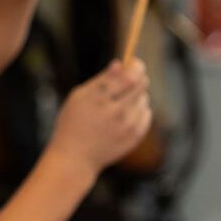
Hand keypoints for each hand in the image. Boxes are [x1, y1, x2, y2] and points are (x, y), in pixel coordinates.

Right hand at [47, 60, 152, 175]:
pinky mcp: (135, 136)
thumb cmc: (73, 123)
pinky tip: (122, 118)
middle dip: (136, 78)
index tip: (134, 63)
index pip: (129, 76)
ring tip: (118, 105)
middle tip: (126, 81)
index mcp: (99, 99)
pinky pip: (146, 114)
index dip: (135, 66)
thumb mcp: (78, 97)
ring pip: (144, 98)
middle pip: (141, 84)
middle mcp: (116, 112)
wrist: (75, 157)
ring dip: (135, 97)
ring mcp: (128, 126)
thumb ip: (101, 80)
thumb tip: (120, 64)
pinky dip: (138, 111)